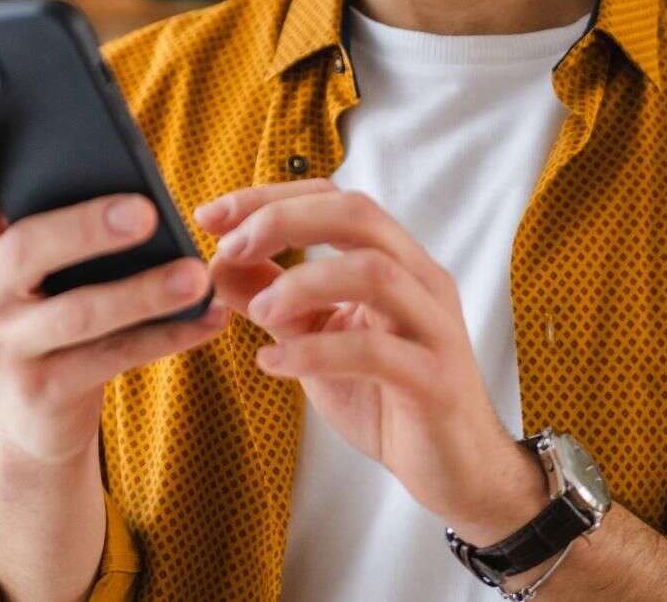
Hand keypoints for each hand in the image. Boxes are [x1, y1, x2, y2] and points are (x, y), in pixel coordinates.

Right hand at [0, 138, 229, 464]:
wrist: (40, 419)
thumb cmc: (53, 319)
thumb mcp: (39, 276)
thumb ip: (58, 228)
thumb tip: (135, 186)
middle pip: (28, 251)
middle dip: (87, 228)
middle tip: (146, 212)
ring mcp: (6, 348)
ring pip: (78, 313)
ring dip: (143, 292)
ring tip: (195, 275)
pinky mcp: (42, 393)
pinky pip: (113, 358)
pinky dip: (167, 336)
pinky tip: (209, 317)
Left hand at [196, 178, 545, 540]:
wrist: (455, 468)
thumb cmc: (387, 397)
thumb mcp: (318, 339)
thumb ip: (276, 299)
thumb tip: (218, 264)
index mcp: (396, 261)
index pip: (335, 199)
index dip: (270, 198)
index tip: (211, 216)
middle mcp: (421, 281)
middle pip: (358, 215)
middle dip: (284, 220)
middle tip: (230, 249)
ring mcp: (433, 328)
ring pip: (374, 272)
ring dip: (302, 283)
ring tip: (258, 314)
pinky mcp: (435, 380)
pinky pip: (376, 352)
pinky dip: (315, 353)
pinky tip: (273, 365)